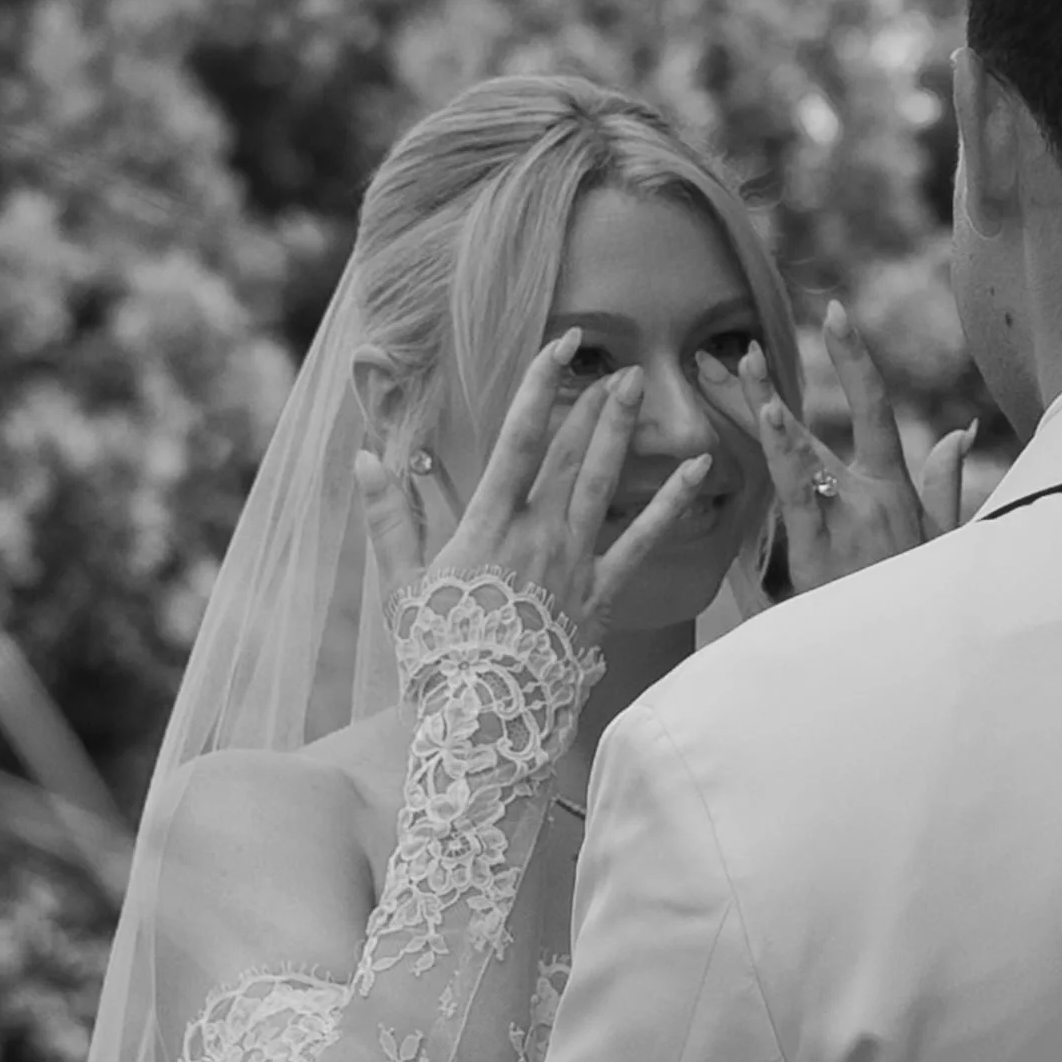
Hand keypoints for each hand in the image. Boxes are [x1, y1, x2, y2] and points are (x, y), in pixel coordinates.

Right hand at [355, 330, 715, 641]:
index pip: (517, 440)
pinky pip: (643, 541)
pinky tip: (698, 468)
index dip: (540, 385)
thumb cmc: (438, 655)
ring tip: (639, 389)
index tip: (561, 343)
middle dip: (591, 404)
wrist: (484, 717)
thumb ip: (387, 518)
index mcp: (488, 527)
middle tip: (616, 363)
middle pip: (568, 454)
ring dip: (621, 432)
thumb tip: (363, 457)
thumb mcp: (401, 586)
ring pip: (602, 483)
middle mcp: (537, 535)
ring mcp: (573, 563)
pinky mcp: (600, 595)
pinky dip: (670, 502)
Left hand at [699, 303, 974, 592]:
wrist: (915, 662)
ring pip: (798, 457)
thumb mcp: (940, 544)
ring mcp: (846, 525)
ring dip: (768, 411)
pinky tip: (769, 420)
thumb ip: (945, 486)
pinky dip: (783, 457)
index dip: (856, 358)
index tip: (835, 313)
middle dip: (768, 391)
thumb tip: (958, 434)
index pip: (876, 409)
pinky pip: (796, 499)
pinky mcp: (821, 557)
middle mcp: (868, 500)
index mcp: (893, 491)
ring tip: (742, 368)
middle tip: (734, 352)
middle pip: (813, 429)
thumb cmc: (920, 605)